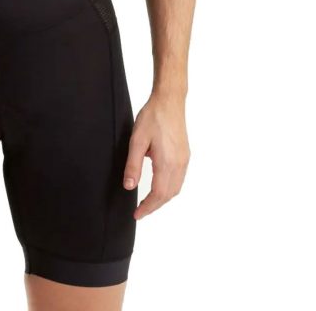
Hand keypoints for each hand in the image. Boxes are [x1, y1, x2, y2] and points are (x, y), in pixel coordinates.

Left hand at [123, 92, 189, 219]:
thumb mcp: (137, 140)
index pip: (158, 194)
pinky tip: (160, 186)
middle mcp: (179, 164)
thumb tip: (129, 187)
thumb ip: (133, 165)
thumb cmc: (153, 117)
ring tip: (149, 202)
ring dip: (163, 198)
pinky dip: (170, 188)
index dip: (147, 207)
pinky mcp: (185, 154)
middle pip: (169, 195)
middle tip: (141, 211)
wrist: (169, 101)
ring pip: (176, 188)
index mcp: (167, 162)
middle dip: (155, 206)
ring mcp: (184, 159)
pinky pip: (179, 178)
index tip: (137, 214)